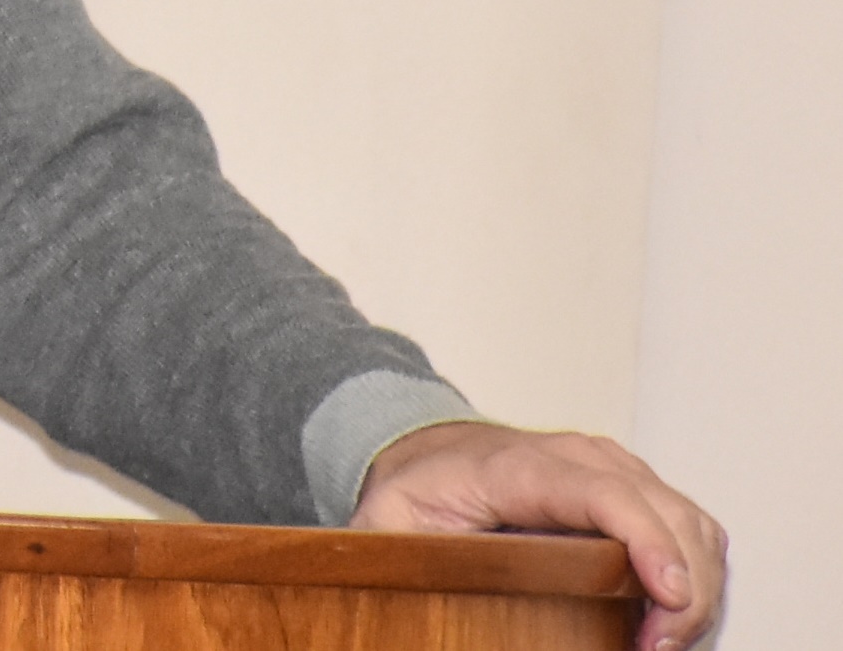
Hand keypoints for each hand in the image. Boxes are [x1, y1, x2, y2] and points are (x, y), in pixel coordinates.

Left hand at [353, 421, 724, 650]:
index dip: (647, 542)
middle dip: (686, 587)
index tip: (669, 595)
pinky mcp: (636, 492)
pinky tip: (669, 620)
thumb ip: (390, 552)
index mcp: (519, 468)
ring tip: (661, 642)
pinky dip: (700, 577)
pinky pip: (694, 532)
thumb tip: (384, 589)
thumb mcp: (386, 521)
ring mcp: (616, 471)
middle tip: (657, 648)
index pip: (603, 492)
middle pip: (667, 513)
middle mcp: (580, 459)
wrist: (429, 453)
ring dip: (699, 588)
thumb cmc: (417, 491)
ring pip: (694, 524)